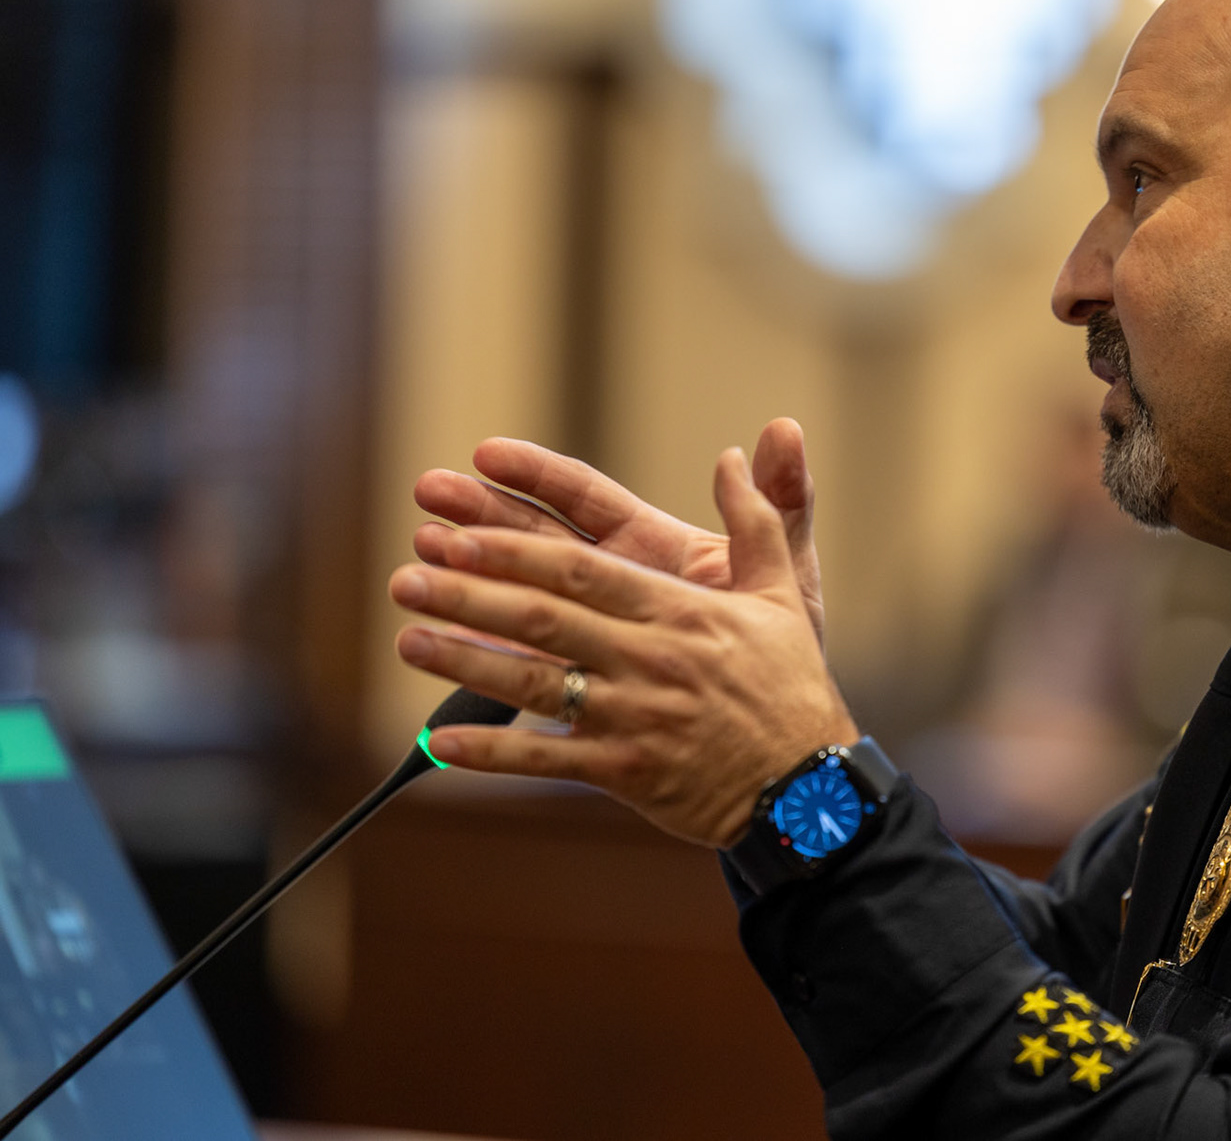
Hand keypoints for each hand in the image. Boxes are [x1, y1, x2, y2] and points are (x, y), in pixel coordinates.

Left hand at [389, 447, 857, 846]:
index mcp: (681, 611)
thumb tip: (739, 455)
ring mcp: (634, 717)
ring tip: (409, 637)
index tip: (462, 532)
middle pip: (544, 619)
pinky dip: (491, 752)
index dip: (516, 551)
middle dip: (471, 595)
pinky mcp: (626, 771)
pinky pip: (546, 760)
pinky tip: (439, 742)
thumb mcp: (783, 594)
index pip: (584, 570)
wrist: (808, 786)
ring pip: (535, 684)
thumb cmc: (789, 685)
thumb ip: (759, 520)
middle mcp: (650, 659)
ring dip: (465, 661)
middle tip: (409, 575)